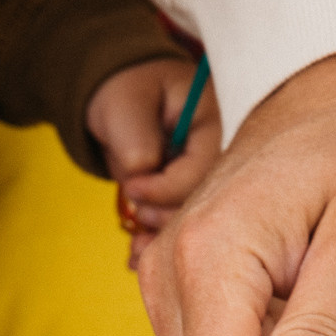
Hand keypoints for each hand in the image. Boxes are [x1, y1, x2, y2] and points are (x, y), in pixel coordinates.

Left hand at [87, 56, 219, 228]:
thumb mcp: (126, 104)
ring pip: (189, 217)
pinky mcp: (186, 194)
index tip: (132, 186)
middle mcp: (213, 154)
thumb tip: (142, 171)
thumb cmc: (127, 91)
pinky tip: (138, 244)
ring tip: (135, 224)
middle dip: (166, 213)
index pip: (201, 169)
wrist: (123, 100)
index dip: (166, 187)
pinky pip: (177, 223)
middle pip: (203, 201)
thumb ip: (136, 137)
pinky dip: (157, 236)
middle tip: (136, 209)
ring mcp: (202, 176)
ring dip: (160, 227)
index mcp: (209, 123)